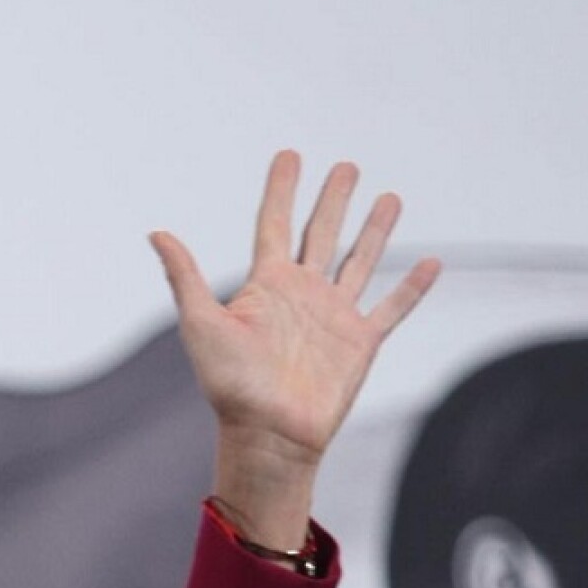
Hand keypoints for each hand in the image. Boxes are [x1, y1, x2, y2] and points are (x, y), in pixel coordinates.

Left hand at [152, 151, 439, 545]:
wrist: (267, 433)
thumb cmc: (229, 384)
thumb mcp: (200, 322)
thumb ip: (185, 276)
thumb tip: (155, 233)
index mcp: (266, 285)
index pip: (274, 223)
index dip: (282, 189)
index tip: (290, 155)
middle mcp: (302, 294)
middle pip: (321, 234)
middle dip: (333, 199)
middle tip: (346, 166)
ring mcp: (334, 316)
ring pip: (360, 261)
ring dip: (375, 230)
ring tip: (389, 196)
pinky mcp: (361, 343)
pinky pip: (393, 308)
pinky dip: (413, 287)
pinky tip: (432, 262)